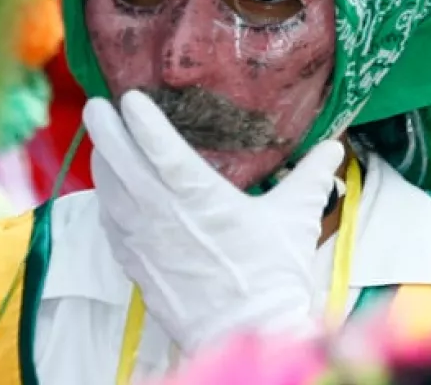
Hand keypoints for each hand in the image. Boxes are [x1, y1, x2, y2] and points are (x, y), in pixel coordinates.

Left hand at [85, 91, 343, 352]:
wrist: (245, 333)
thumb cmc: (273, 277)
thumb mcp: (295, 220)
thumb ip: (309, 178)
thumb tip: (333, 148)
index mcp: (203, 199)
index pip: (164, 152)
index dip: (144, 122)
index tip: (130, 97)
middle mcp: (164, 215)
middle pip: (121, 163)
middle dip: (105, 129)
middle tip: (97, 105)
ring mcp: (144, 240)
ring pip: (108, 190)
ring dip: (102, 160)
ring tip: (102, 139)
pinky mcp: (134, 262)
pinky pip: (109, 221)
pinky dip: (105, 198)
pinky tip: (107, 187)